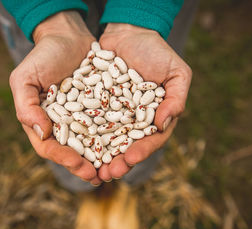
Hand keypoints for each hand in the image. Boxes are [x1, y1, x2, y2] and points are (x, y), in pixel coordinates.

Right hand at [9, 11, 100, 183]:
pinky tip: (127, 145)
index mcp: (42, 123)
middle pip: (73, 152)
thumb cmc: (43, 56)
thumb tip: (41, 134)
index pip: (50, 148)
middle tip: (99, 177)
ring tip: (116, 169)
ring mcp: (83, 119)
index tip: (80, 166)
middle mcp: (63, 125)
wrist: (68, 36)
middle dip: (85, 166)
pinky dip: (116, 137)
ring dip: (103, 159)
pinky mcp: (101, 110)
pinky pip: (108, 126)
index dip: (64, 159)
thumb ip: (26, 106)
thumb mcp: (25, 78)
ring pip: (92, 144)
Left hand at [97, 23, 191, 180]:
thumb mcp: (177, 72)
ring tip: (91, 170)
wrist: (128, 32)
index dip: (141, 151)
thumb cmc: (156, 51)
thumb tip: (164, 124)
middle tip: (107, 174)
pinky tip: (75, 146)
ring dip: (98, 156)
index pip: (150, 140)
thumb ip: (176, 99)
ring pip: (105, 140)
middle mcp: (133, 121)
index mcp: (154, 118)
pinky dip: (83, 135)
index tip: (129, 158)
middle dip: (117, 162)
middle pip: (125, 147)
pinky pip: (89, 122)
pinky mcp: (95, 106)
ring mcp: (113, 115)